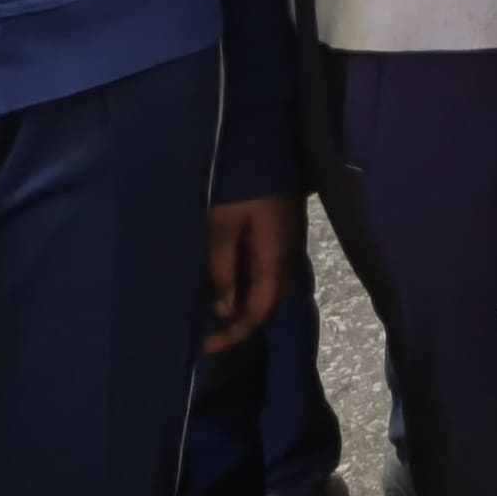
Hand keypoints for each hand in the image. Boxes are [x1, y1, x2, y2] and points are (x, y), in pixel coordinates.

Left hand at [202, 193, 296, 354]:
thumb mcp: (222, 229)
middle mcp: (287, 259)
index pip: (260, 312)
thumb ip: (223, 271)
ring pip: (271, 290)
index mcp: (274, 261)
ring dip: (247, 307)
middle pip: (269, 305)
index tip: (207, 347)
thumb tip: (224, 311)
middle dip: (242, 325)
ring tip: (218, 314)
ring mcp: (288, 246)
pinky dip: (251, 288)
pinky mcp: (283, 235)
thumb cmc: (242, 189)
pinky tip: (231, 285)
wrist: (269, 148)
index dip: (235, 334)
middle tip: (211, 335)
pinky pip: (269, 274)